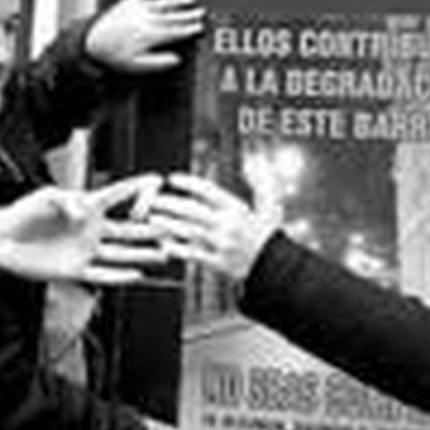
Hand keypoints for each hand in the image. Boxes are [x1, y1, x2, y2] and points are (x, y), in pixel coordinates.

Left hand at [0, 176, 166, 284]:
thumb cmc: (19, 214)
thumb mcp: (42, 197)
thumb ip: (65, 200)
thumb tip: (83, 211)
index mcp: (85, 206)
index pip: (117, 195)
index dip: (137, 188)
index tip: (158, 181)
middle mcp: (90, 229)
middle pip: (128, 228)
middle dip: (151, 228)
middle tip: (173, 227)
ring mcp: (85, 250)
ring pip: (122, 253)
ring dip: (143, 253)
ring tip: (164, 253)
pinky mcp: (75, 270)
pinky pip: (103, 274)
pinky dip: (120, 276)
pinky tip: (136, 275)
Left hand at [85, 0, 205, 72]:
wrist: (91, 42)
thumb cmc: (113, 56)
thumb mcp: (137, 66)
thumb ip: (159, 63)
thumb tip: (177, 59)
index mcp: (149, 35)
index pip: (175, 32)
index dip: (190, 29)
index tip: (201, 27)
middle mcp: (145, 19)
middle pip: (172, 16)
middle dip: (189, 14)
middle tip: (202, 12)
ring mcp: (137, 8)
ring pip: (163, 3)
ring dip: (178, 1)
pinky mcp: (128, 2)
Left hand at [149, 173, 276, 281]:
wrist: (275, 267)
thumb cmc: (268, 236)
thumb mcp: (269, 207)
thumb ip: (261, 185)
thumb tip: (257, 162)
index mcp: (237, 209)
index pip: (208, 190)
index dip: (188, 183)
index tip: (172, 179)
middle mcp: (227, 226)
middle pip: (192, 211)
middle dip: (170, 204)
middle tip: (154, 199)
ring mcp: (221, 245)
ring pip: (189, 231)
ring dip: (168, 224)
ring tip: (153, 218)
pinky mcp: (218, 263)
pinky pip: (193, 254)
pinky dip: (177, 248)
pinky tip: (164, 243)